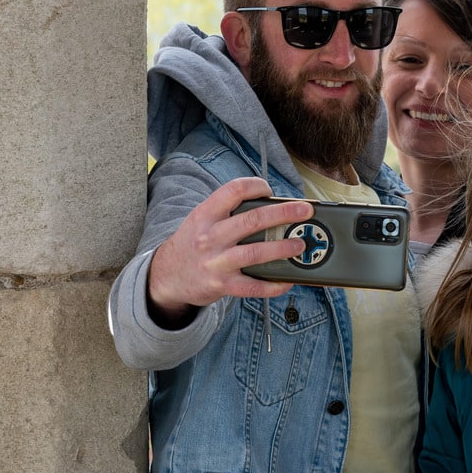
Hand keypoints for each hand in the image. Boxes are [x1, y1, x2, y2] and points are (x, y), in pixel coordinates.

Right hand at [147, 178, 312, 323]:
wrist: (166, 277)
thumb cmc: (192, 244)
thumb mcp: (201, 220)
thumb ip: (227, 212)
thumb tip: (270, 206)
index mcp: (205, 215)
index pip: (233, 191)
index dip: (256, 186)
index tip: (270, 189)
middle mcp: (210, 237)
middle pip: (252, 220)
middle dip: (284, 214)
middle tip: (305, 211)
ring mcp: (217, 262)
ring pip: (256, 253)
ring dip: (283, 248)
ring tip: (299, 245)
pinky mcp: (222, 285)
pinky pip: (253, 286)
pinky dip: (273, 284)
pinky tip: (287, 280)